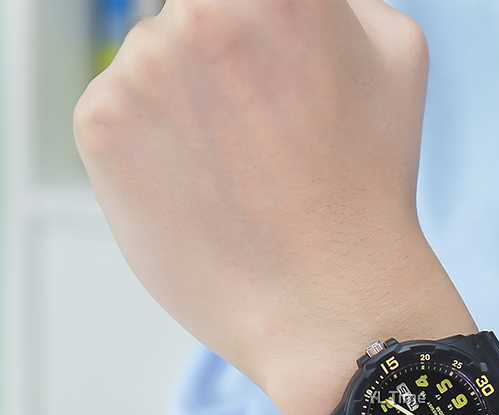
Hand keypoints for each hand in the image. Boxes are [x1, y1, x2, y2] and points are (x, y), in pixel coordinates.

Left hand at [74, 0, 473, 414]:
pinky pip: (118, 112)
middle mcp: (201, 9)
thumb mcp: (396, 57)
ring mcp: (144, 67)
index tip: (263, 71)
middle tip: (261, 129)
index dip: (250, 30)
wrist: (329, 302)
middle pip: (192, 13)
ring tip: (240, 173)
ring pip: (153, 62)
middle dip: (220, 60)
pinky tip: (202, 191)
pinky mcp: (102, 126)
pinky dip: (151, 147)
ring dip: (185, 105)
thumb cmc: (370, 188)